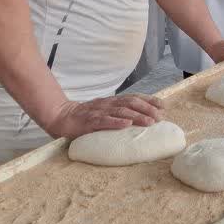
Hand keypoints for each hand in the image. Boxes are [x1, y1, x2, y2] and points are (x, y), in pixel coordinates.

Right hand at [43, 94, 162, 138]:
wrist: (61, 117)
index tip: (163, 105)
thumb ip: (118, 112)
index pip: (134, 97)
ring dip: (137, 117)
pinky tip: (126, 125)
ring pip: (121, 112)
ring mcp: (98, 112)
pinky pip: (104, 121)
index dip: (149, 100)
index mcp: (112, 101)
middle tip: (160, 117)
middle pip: (131, 103)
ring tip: (149, 122)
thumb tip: (139, 118)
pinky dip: (116, 122)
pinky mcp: (89, 122)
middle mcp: (108, 104)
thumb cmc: (85, 117)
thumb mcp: (104, 112)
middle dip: (147, 109)